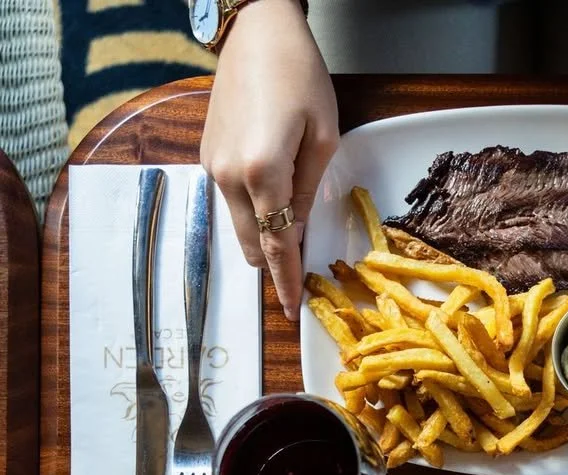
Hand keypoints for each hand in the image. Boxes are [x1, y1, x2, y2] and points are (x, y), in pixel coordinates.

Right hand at [200, 0, 338, 319]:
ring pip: (238, 227)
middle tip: (299, 274)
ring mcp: (212, 167)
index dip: (285, 281)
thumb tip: (298, 235)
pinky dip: (250, 212)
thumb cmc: (299, 76)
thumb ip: (306, 192)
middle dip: (273, 264)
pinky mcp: (206, 156)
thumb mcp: (322, 138)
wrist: (257, 31)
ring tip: (289, 233)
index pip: (276, 245)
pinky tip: (270, 198)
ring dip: (262, 238)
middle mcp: (228, 177)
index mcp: (262, 174)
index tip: (292, 310)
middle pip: (250, 245)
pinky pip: (230, 202)